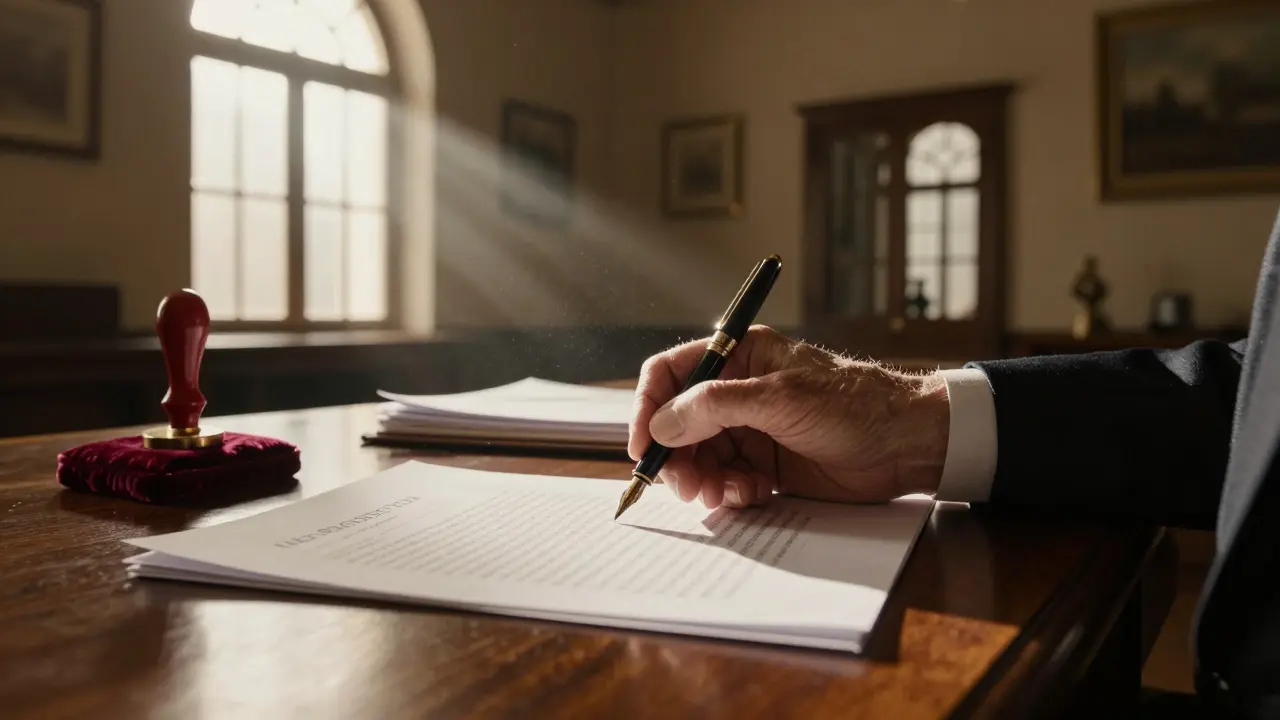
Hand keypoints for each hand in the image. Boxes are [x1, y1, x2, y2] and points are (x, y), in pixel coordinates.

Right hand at [629, 326, 949, 509]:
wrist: (906, 444)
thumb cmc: (852, 404)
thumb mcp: (777, 399)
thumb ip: (713, 408)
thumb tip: (661, 424)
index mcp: (739, 357)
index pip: (671, 374)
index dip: (648, 408)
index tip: (642, 445)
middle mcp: (739, 392)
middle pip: (679, 424)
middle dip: (676, 455)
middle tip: (683, 485)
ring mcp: (752, 430)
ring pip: (701, 458)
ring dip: (703, 479)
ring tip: (723, 493)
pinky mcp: (767, 465)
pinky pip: (728, 480)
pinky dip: (730, 492)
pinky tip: (750, 494)